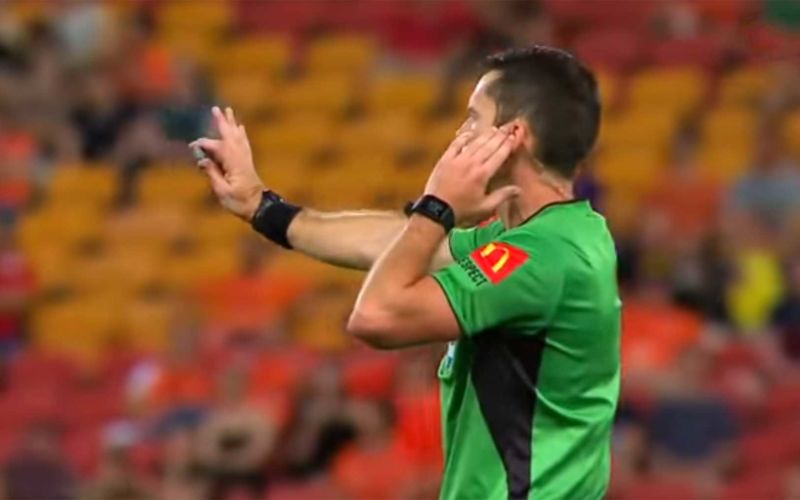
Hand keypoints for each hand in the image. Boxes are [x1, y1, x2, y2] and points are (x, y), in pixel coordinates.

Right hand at [190, 106, 264, 220]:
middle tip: (216, 109)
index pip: (216, 148)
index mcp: (233, 164)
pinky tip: (240, 128)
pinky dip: (241, 134)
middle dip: (222, 122)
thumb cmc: (240, 203)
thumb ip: (212, 174)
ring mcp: (246, 159)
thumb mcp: (222, 192)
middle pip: (230, 136)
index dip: (204, 145)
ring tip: (229, 111)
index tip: (193, 147)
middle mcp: (240, 158)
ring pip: (238, 137)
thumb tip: (202, 160)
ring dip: (232, 124)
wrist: (261, 208)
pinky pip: (244, 143)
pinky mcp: (248, 163)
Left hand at [424, 126, 519, 226]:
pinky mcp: (446, 159)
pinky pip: (456, 144)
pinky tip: (470, 133)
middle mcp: (472, 163)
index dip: (508, 144)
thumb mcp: (485, 208)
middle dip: (500, 135)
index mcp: (483, 174)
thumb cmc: (462, 211)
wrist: (437, 210)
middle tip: (508, 127)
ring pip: (475, 143)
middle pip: (489, 145)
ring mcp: (458, 159)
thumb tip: (519, 190)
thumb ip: (502, 196)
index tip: (515, 136)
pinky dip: (463, 138)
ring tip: (494, 128)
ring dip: (486, 135)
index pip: (499, 155)